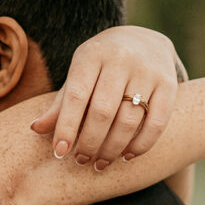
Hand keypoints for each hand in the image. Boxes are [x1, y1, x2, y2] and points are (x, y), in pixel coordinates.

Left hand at [30, 26, 179, 170]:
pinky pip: (156, 122)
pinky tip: (127, 156)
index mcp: (91, 55)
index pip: (76, 96)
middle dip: (90, 142)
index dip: (67, 127)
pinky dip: (141, 145)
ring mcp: (147, 71)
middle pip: (102, 112)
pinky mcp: (169, 84)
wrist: (144, 40)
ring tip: (101, 163)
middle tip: (82, 160)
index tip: (60, 153)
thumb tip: (35, 129)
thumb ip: (61, 103)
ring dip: (113, 148)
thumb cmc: (101, 66)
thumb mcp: (79, 75)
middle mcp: (120, 59)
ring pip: (129, 120)